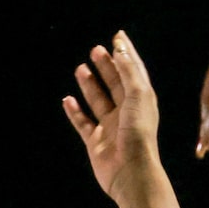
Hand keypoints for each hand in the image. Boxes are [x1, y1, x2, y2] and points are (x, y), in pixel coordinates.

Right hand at [63, 31, 160, 197]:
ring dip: (89, 85)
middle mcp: (126, 112)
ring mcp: (110, 127)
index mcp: (141, 100)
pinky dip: (75, 111)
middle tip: (95, 50)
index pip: (133, 70)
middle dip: (106, 66)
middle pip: (115, 83)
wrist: (131, 172)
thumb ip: (128, 71)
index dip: (126, 53)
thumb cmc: (139, 133)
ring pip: (98, 101)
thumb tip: (120, 49)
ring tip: (80, 69)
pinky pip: (83, 123)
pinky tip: (67, 100)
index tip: (117, 36)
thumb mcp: (138, 95)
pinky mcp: (96, 143)